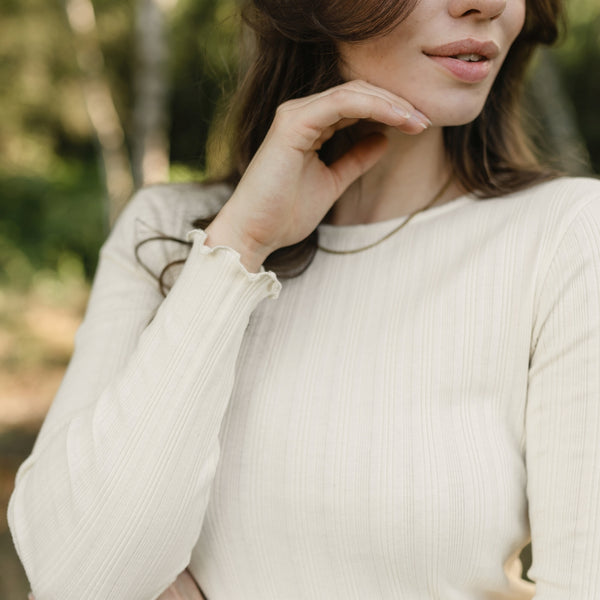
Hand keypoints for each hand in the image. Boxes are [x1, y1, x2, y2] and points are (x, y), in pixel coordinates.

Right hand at [205, 80, 430, 271]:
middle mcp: (301, 113)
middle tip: (425, 120)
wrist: (254, 233)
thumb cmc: (285, 213)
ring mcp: (296, 115)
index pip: (356, 104)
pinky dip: (374, 107)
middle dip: (396, 104)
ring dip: (390, 104)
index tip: (419, 126)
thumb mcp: (332, 182)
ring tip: (417, 120)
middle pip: (359, 92)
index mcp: (309, 125)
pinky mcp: (293, 123)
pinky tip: (399, 119)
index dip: (390, 111)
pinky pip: (341, 103)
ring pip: (353, 92)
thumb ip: (355, 160)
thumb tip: (383, 140)